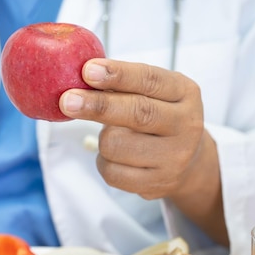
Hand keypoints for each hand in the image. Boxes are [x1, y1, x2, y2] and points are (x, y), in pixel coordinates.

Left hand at [59, 58, 226, 244]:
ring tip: (111, 136)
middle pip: (137, 113)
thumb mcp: (152, 92)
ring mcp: (175, 157)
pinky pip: (113, 173)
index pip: (149, 79)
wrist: (188, 162)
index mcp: (184, 92)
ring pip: (116, 145)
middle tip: (67, 100)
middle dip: (98, 105)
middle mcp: (186, 124)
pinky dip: (104, 162)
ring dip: (102, 139)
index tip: (87, 70)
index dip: (117, 74)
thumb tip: (80, 76)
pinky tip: (115, 157)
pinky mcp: (158, 184)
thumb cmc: (157, 116)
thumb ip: (122, 83)